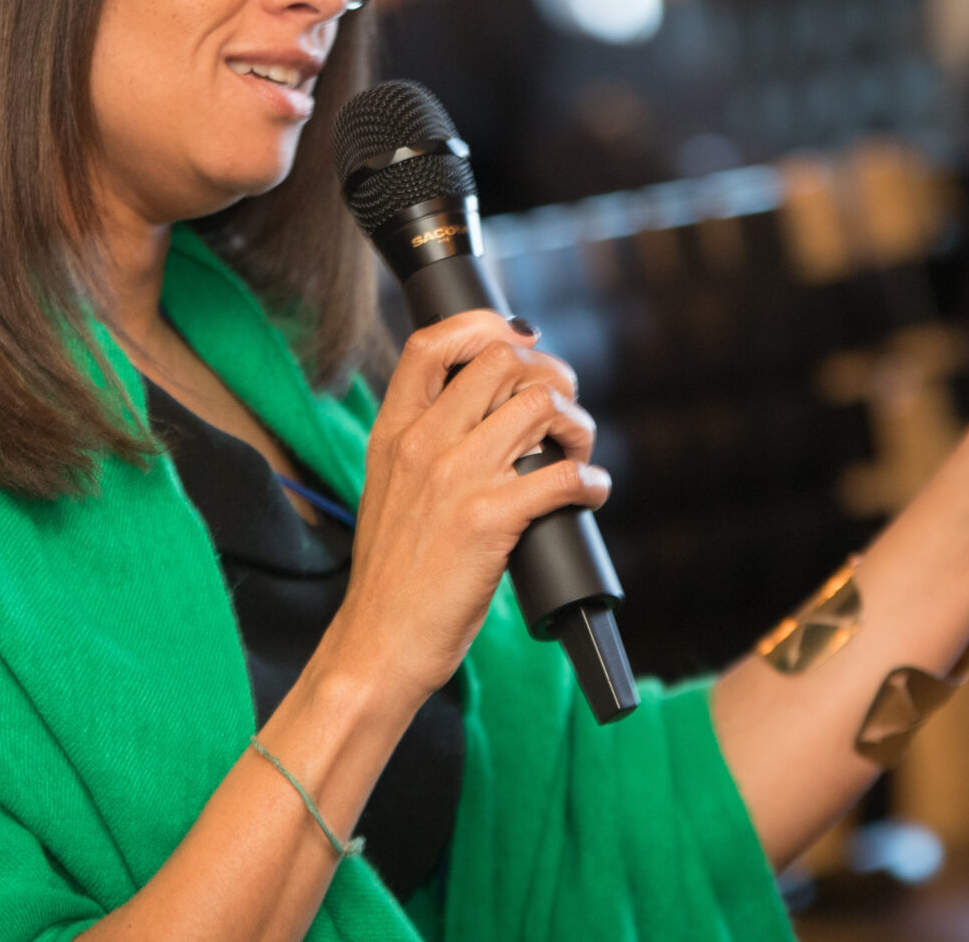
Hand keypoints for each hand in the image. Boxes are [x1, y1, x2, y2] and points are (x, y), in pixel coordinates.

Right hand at [325, 312, 609, 700]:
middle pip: (500, 361)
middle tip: (564, 406)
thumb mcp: (388, 490)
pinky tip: (590, 492)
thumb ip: (423, 448)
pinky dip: (590, 480)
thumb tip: (489, 419)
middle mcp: (422, 444)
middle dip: (549, 373)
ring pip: (538, 405)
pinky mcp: (489, 520)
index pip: (432, 344)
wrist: (378, 642)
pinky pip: (560, 475)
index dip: (484, 326)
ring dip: (576, 423)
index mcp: (393, 434)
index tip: (521, 339)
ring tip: (579, 450)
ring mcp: (455, 478)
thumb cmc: (393, 576)